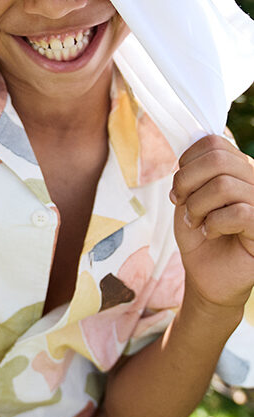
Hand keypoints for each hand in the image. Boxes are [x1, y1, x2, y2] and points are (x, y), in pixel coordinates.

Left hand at [170, 135, 253, 310]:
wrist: (207, 274)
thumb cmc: (200, 234)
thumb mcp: (190, 196)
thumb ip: (193, 170)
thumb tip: (190, 146)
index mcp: (238, 166)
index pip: (213, 142)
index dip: (187, 162)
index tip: (179, 187)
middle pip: (218, 160)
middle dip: (187, 182)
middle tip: (181, 203)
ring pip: (225, 186)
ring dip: (198, 207)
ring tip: (196, 222)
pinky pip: (238, 213)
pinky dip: (214, 224)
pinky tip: (211, 233)